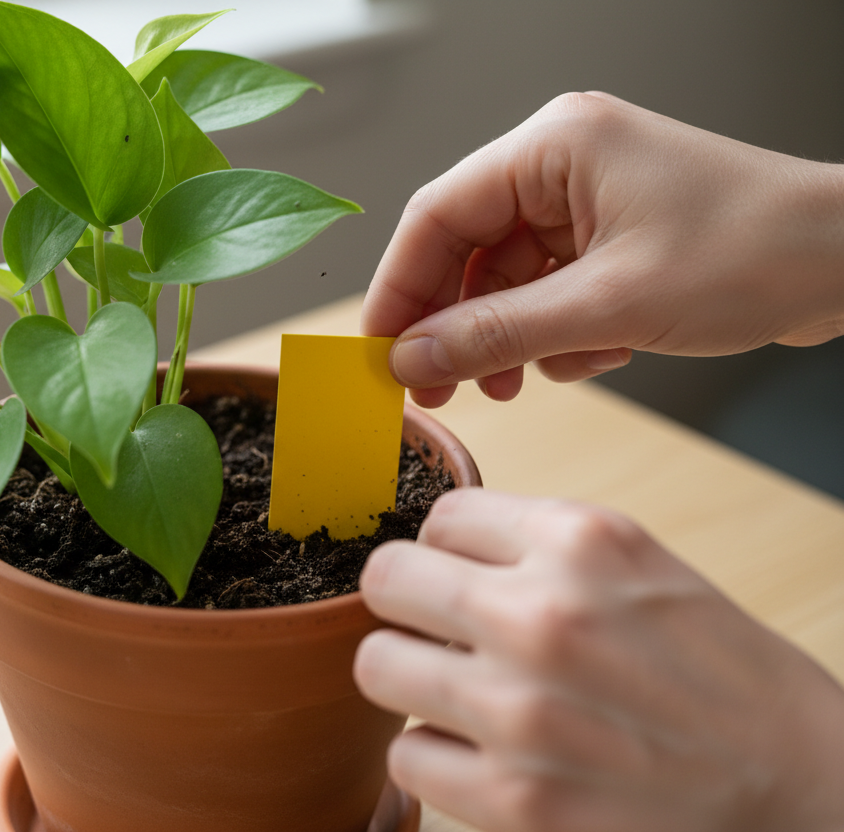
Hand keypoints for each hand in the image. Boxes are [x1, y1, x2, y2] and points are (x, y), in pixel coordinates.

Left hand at [353, 488, 843, 831]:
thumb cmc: (721, 674)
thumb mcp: (639, 565)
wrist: (802, 785)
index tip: (470, 579)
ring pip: (376, 666)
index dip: (449, 552)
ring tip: (465, 695)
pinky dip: (439, 758)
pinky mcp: (515, 800)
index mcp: (581, 541)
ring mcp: (522, 711)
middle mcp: (544, 614)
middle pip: (385, 579)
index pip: (439, 516)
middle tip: (442, 632)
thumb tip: (433, 551)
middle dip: (408, 605)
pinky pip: (407, 756)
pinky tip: (489, 755)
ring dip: (414, 680)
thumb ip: (536, 547)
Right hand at [361, 92, 843, 407]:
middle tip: (434, 386)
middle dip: (454, 322)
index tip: (377, 351)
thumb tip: (412, 357)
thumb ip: (498, 333)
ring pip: (506, 277)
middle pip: (466, 248)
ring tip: (514, 383)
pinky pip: (548, 290)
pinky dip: (555, 333)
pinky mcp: (610, 237)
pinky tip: (590, 358)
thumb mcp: (609, 307)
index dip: (399, 287)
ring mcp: (587, 200)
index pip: (439, 214)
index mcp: (553, 146)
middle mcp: (561, 164)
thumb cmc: (753, 254)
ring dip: (506, 336)